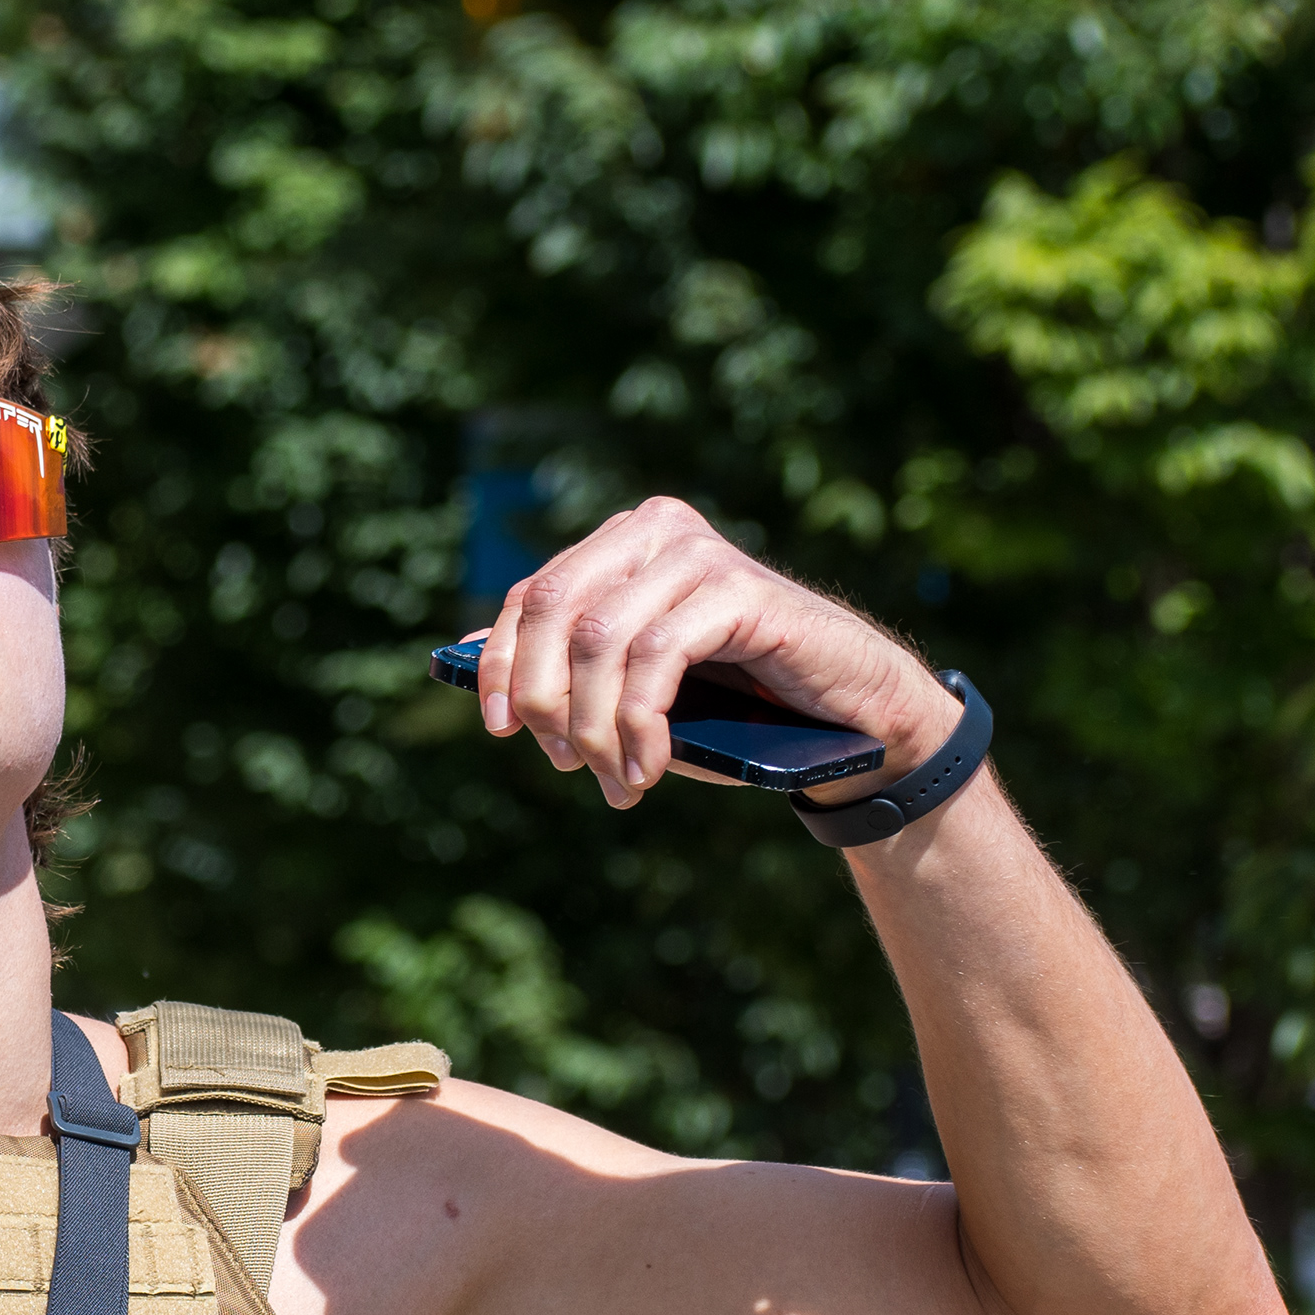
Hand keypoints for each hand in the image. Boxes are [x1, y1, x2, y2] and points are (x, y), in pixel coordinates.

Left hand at [475, 499, 959, 808]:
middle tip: (568, 765)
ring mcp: (699, 555)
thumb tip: (468, 660)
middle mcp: (657, 532)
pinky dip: (638, 723)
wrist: (847, 722)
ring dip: (594, 727)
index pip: (533, 596)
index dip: (503, 665)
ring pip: (599, 641)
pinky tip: (647, 769)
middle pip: (555, 611)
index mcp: (623, 545)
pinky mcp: (740, 592)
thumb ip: (562, 668)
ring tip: (618, 781)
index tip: (501, 730)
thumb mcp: (631, 690)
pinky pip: (654, 657)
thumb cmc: (734, 706)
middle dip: (545, 699)